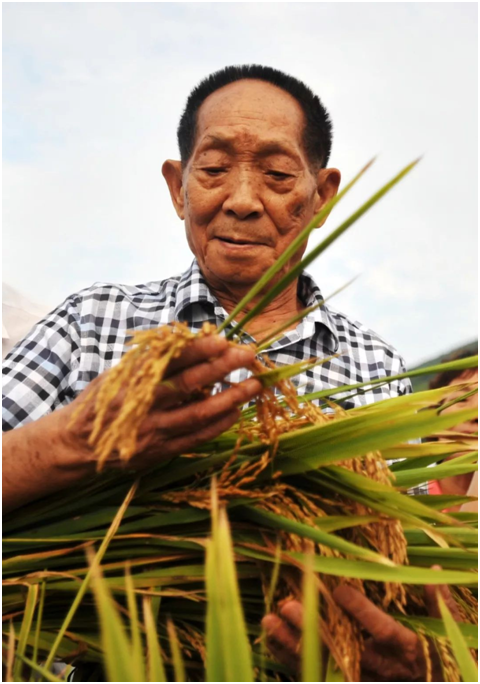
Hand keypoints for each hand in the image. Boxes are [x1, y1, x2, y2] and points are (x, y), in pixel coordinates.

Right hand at [58, 334, 261, 470]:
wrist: (78, 445)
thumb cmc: (102, 401)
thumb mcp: (118, 374)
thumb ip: (149, 360)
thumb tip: (184, 339)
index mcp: (132, 380)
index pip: (169, 360)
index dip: (197, 349)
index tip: (222, 339)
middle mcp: (143, 405)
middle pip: (188, 384)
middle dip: (221, 367)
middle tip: (247, 354)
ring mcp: (153, 430)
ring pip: (198, 413)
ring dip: (230, 398)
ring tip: (254, 385)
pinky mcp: (160, 451)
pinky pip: (196, 437)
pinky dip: (218, 424)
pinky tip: (236, 412)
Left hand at [262, 579, 461, 681]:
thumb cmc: (443, 663)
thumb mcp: (449, 636)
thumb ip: (440, 604)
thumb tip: (431, 569)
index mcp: (407, 650)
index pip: (382, 631)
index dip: (362, 612)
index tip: (340, 591)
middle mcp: (381, 669)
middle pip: (343, 649)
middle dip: (313, 628)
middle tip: (288, 605)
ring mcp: (362, 680)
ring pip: (323, 664)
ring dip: (294, 644)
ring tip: (269, 620)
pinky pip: (316, 675)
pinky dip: (291, 659)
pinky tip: (271, 639)